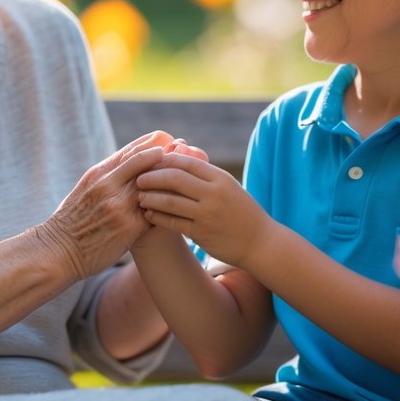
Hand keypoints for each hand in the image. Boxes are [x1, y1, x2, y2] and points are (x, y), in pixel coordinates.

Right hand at [33, 133, 174, 279]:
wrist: (58, 250)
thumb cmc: (71, 220)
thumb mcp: (86, 188)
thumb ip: (107, 174)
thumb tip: (128, 160)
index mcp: (99, 173)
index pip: (133, 151)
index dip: (154, 143)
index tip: (170, 140)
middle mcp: (110, 185)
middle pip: (148, 164)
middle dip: (169, 157)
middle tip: (188, 151)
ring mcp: (120, 205)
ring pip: (155, 187)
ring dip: (172, 182)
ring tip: (187, 178)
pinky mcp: (128, 227)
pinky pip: (154, 214)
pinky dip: (165, 209)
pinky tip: (178, 207)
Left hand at [135, 154, 271, 268]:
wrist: (260, 242)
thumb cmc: (241, 211)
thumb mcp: (228, 187)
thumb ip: (206, 175)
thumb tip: (178, 158)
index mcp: (220, 178)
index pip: (186, 162)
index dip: (165, 161)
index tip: (151, 163)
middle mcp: (214, 194)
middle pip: (175, 179)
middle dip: (152, 177)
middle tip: (139, 179)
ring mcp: (208, 214)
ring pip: (170, 201)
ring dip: (151, 198)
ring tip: (140, 197)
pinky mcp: (202, 234)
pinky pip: (173, 222)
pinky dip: (157, 217)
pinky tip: (149, 214)